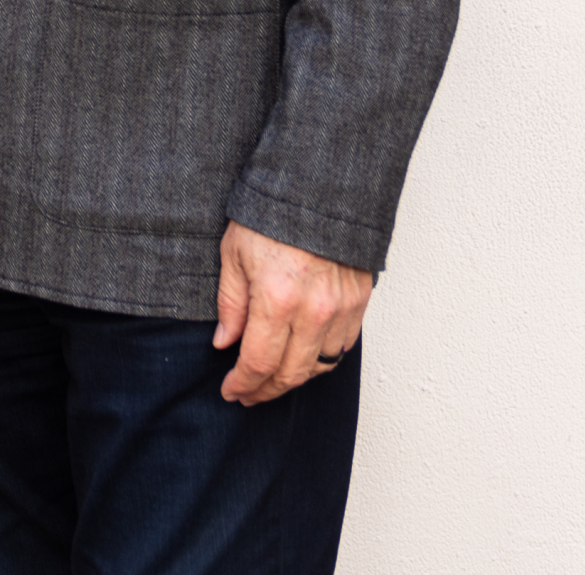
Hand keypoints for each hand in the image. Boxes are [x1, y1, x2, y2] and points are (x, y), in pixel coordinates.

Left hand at [213, 221, 370, 403]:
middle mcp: (313, 311)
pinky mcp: (359, 303)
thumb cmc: (270, 217)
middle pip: (291, 373)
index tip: (231, 391)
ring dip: (294, 379)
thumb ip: (230, 304)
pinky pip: (343, 347)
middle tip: (247, 394)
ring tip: (271, 381)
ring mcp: (341, 309)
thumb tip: (225, 343)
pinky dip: (321, 360)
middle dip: (266, 390)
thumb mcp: (233, 254)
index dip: (244, 384)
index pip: (259, 362)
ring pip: (320, 366)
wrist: (317, 190)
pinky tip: (302, 359)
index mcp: (276, 299)